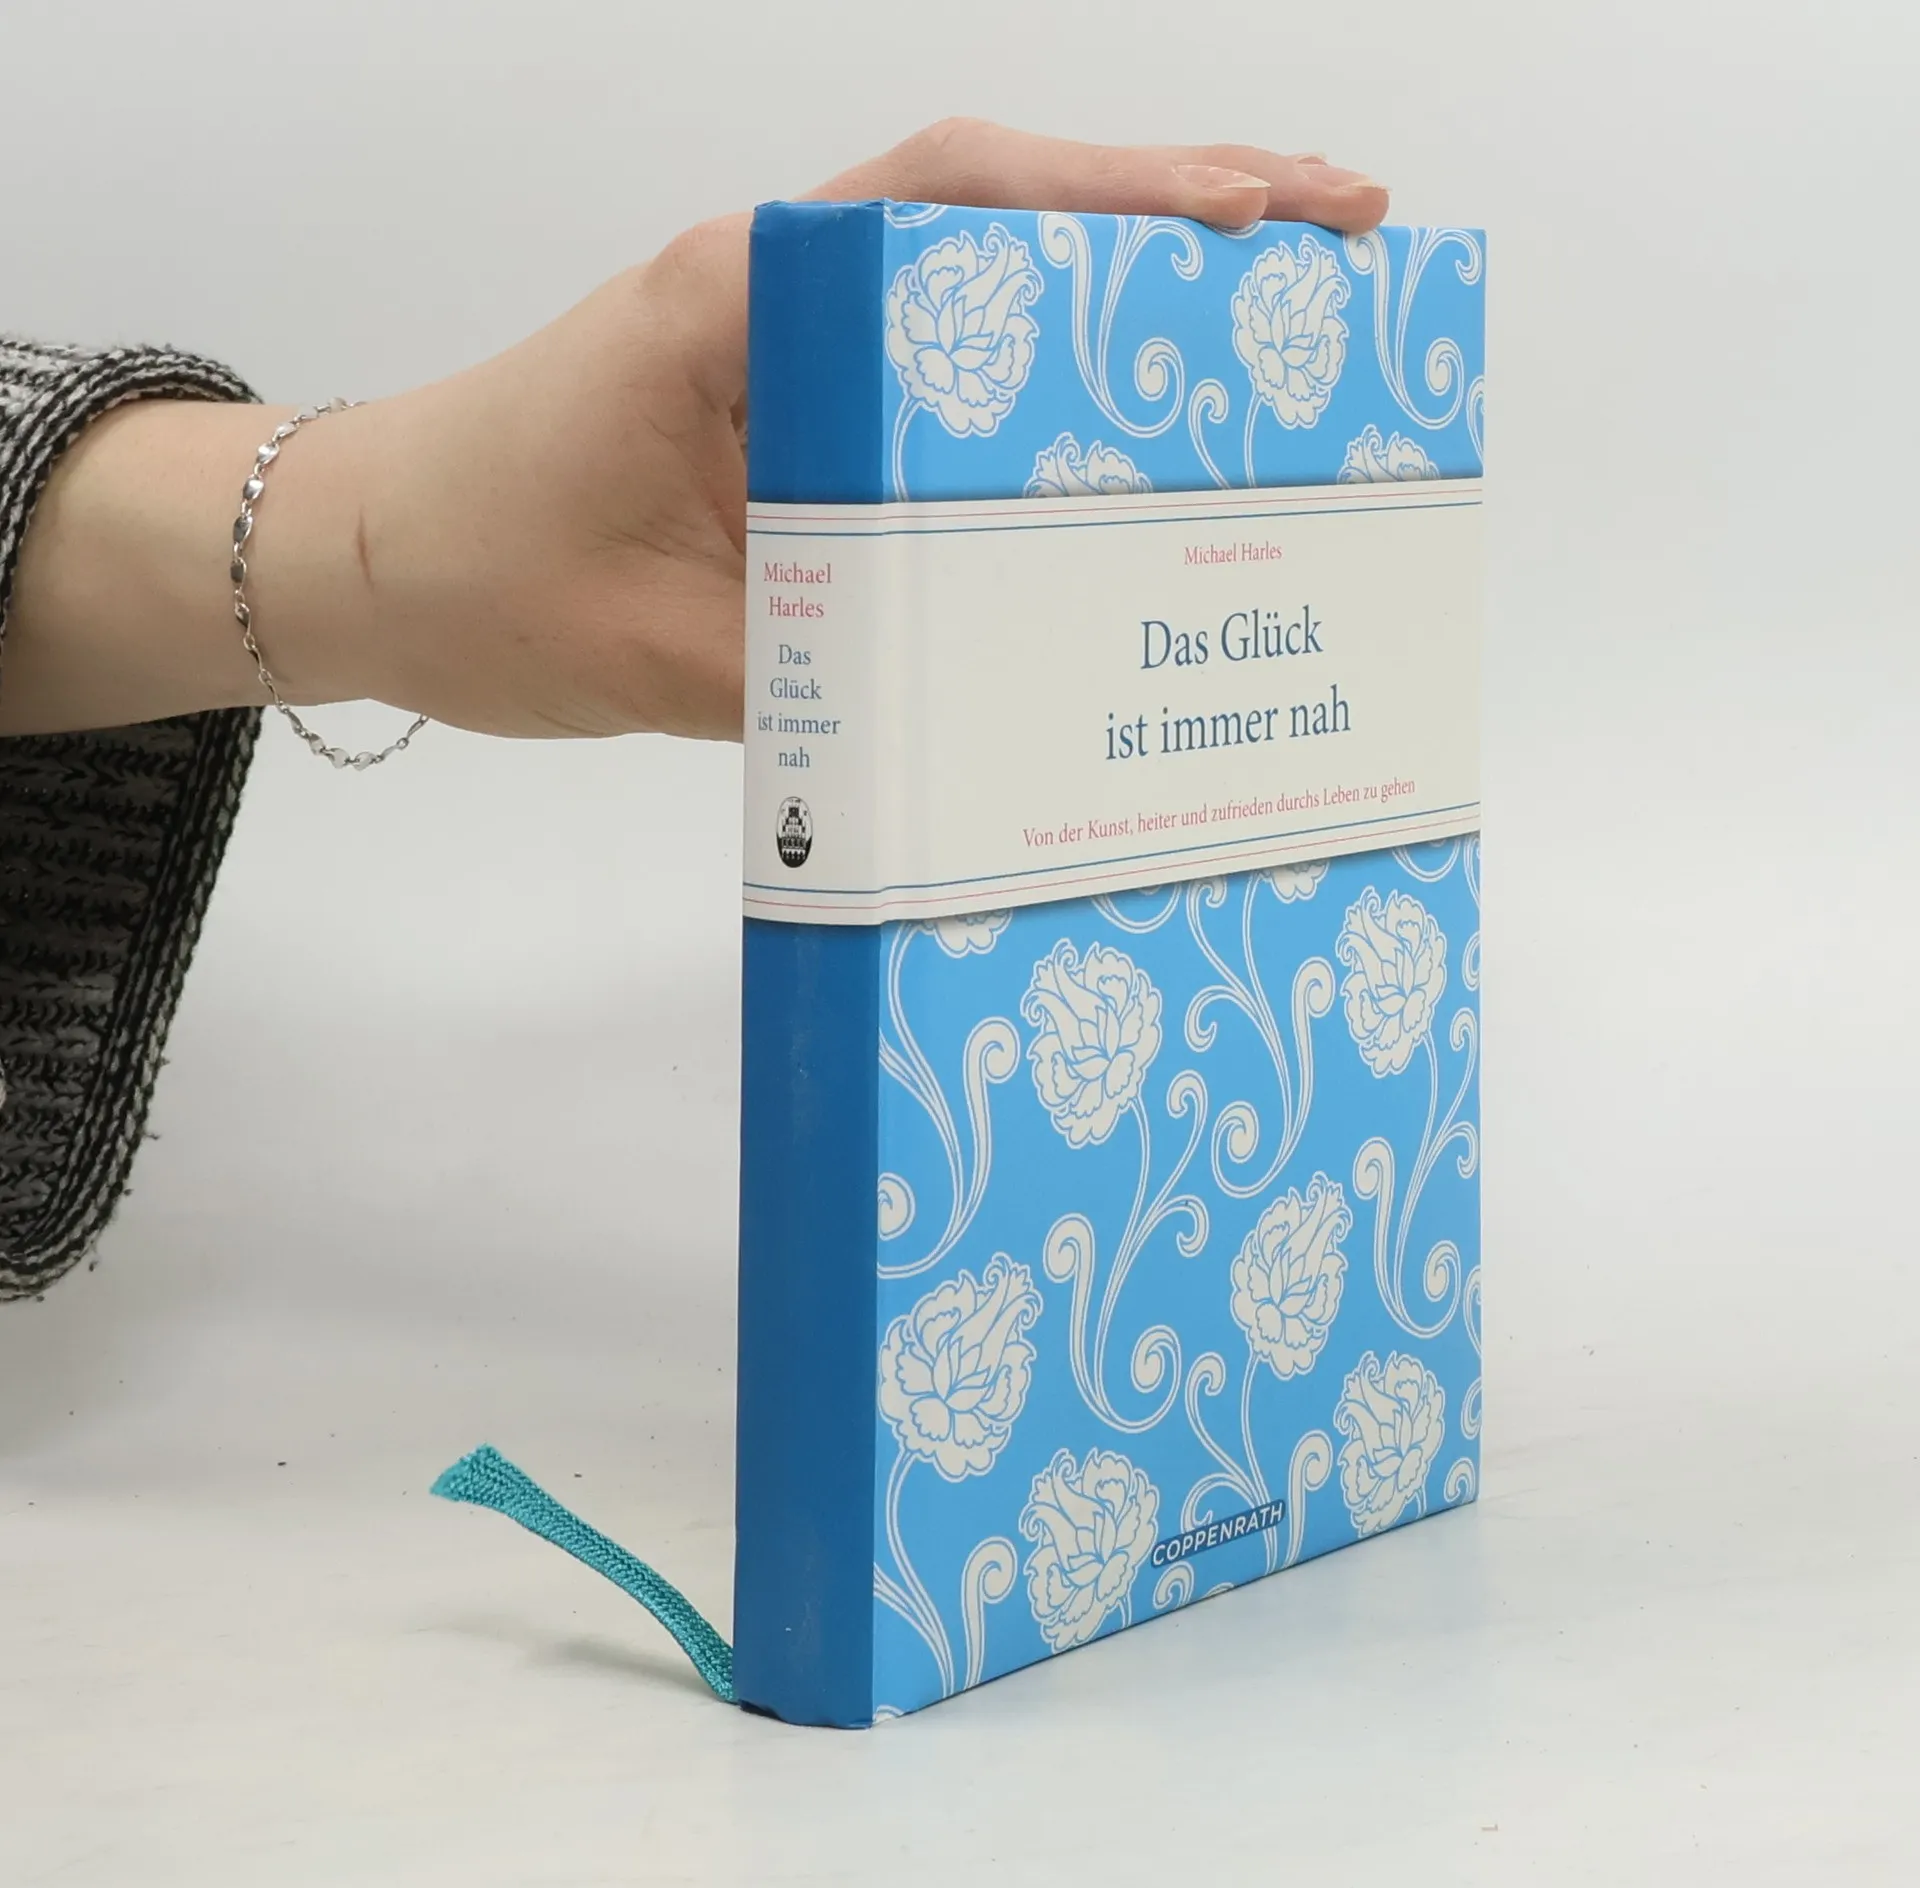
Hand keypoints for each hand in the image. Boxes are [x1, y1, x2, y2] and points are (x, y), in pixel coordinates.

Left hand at [2, 121, 1387, 740]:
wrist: (363, 564)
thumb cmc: (474, 576)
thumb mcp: (647, 646)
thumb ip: (813, 670)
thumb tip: (982, 722)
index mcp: (742, 303)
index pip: (952, 207)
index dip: (1116, 204)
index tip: (1256, 221)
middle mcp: (783, 299)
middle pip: (1005, 218)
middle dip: (1179, 216)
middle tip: (1341, 239)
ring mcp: (792, 350)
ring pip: (986, 291)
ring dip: (1128, 290)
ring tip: (1280, 313)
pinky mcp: (794, 416)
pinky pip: (942, 383)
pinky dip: (1044, 386)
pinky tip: (1126, 435)